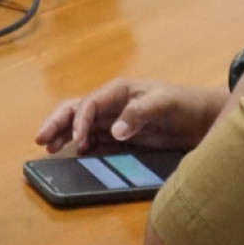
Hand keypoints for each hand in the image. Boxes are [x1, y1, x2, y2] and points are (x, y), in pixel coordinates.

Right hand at [35, 78, 229, 156]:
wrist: (203, 119)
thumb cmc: (183, 104)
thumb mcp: (163, 103)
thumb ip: (137, 114)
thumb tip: (114, 131)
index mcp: (118, 90)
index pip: (89, 104)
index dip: (79, 122)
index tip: (76, 141)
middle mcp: (111, 103)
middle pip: (76, 110)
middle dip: (57, 123)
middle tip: (41, 140)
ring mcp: (114, 120)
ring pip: (81, 125)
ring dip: (64, 134)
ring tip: (49, 148)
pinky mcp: (121, 136)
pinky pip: (95, 139)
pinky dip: (80, 145)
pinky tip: (73, 154)